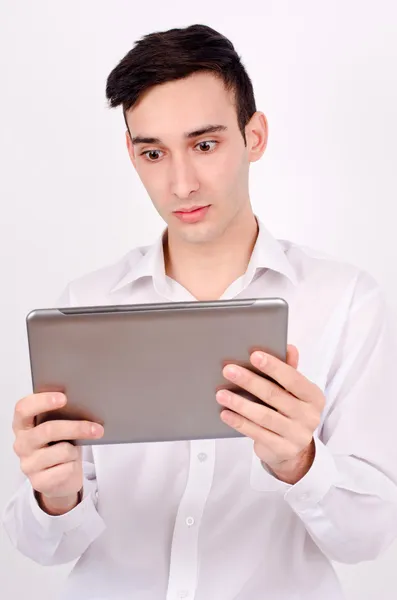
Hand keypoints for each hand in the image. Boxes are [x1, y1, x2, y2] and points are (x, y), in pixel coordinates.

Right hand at [12, 392, 103, 513]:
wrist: (60, 476)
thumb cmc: (59, 444)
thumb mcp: (59, 428)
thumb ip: (61, 416)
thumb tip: (85, 405)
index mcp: (22, 425)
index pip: (23, 408)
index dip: (42, 401)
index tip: (64, 398)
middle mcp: (21, 443)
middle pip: (48, 430)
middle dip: (76, 427)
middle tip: (97, 428)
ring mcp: (28, 464)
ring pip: (62, 451)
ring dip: (75, 451)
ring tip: (74, 452)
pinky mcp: (38, 482)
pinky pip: (66, 469)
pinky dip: (74, 466)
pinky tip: (69, 466)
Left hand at [216, 345, 324, 483]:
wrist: (293, 450)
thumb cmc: (290, 411)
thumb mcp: (294, 392)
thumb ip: (290, 370)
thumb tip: (289, 348)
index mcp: (314, 397)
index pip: (293, 379)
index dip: (274, 367)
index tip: (254, 355)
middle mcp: (309, 416)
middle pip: (274, 395)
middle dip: (250, 381)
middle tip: (229, 371)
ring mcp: (297, 435)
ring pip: (264, 416)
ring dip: (240, 403)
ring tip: (221, 394)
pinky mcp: (283, 449)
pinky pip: (257, 433)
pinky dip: (240, 422)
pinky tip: (225, 413)